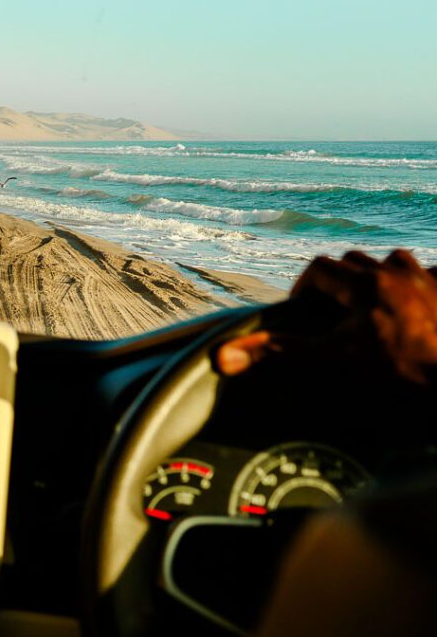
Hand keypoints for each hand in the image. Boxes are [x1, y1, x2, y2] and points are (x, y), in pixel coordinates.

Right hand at [215, 250, 436, 385]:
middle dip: (339, 281)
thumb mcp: (332, 364)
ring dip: (380, 277)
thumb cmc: (399, 375)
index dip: (304, 288)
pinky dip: (418, 288)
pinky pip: (431, 278)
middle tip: (333, 314)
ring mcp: (430, 282)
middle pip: (356, 261)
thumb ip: (278, 354)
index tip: (300, 313)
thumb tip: (221, 355)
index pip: (319, 268)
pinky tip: (416, 314)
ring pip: (396, 263)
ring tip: (374, 308)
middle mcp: (397, 273)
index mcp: (364, 284)